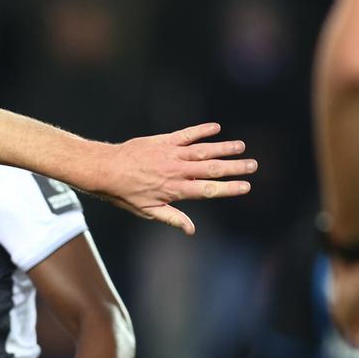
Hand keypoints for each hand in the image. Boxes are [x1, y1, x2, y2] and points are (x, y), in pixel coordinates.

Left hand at [91, 123, 256, 233]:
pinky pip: (187, 134)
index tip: (246, 186)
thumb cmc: (124, 193)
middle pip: (212, 169)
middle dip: (235, 167)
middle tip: (253, 165)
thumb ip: (172, 217)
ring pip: (204, 150)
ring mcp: (171, 154)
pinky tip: (216, 128)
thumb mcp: (147, 211)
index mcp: (175, 190)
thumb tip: (191, 230)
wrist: (105, 169)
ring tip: (241, 146)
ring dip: (224, 148)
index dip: (229, 188)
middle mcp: (177, 171)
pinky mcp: (164, 141)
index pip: (208, 190)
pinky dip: (202, 130)